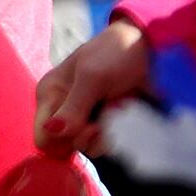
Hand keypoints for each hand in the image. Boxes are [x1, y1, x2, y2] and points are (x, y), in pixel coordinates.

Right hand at [37, 18, 151, 152]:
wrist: (153, 48)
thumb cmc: (117, 52)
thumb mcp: (92, 76)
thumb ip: (73, 107)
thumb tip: (52, 131)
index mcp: (50, 94)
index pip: (43, 136)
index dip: (61, 140)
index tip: (83, 126)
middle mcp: (64, 110)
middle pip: (64, 146)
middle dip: (83, 138)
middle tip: (99, 122)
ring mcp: (86, 118)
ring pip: (86, 147)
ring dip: (103, 136)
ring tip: (115, 113)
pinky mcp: (107, 124)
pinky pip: (104, 144)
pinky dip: (115, 135)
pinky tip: (123, 118)